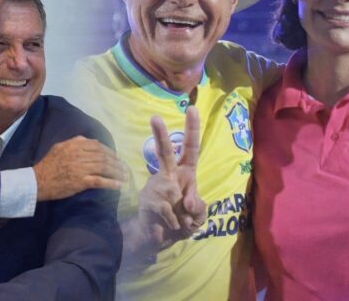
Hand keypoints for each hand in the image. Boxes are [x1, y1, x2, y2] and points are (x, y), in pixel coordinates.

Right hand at [33, 136, 126, 200]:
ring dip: (117, 172)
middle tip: (124, 168)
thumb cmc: (48, 165)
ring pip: (104, 168)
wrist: (37, 181)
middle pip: (103, 156)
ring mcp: (80, 168)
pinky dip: (111, 183)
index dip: (110, 152)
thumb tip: (92, 141)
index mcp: (74, 145)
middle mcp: (79, 154)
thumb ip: (76, 142)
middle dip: (116, 163)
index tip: (116, 157)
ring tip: (124, 177)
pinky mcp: (81, 181)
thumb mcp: (60, 147)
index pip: (98, 145)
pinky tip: (118, 185)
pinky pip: (100, 181)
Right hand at [132, 107, 206, 251]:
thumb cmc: (181, 222)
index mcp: (184, 173)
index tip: (191, 109)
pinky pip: (170, 212)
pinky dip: (176, 224)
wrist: (159, 239)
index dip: (192, 129)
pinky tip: (170, 226)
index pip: (190, 148)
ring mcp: (157, 186)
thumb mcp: (198, 216)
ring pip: (174, 196)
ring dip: (184, 217)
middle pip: (165, 152)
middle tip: (154, 117)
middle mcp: (169, 175)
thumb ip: (199, 208)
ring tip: (178, 222)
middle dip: (160, 135)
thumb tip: (188, 201)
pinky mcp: (149, 201)